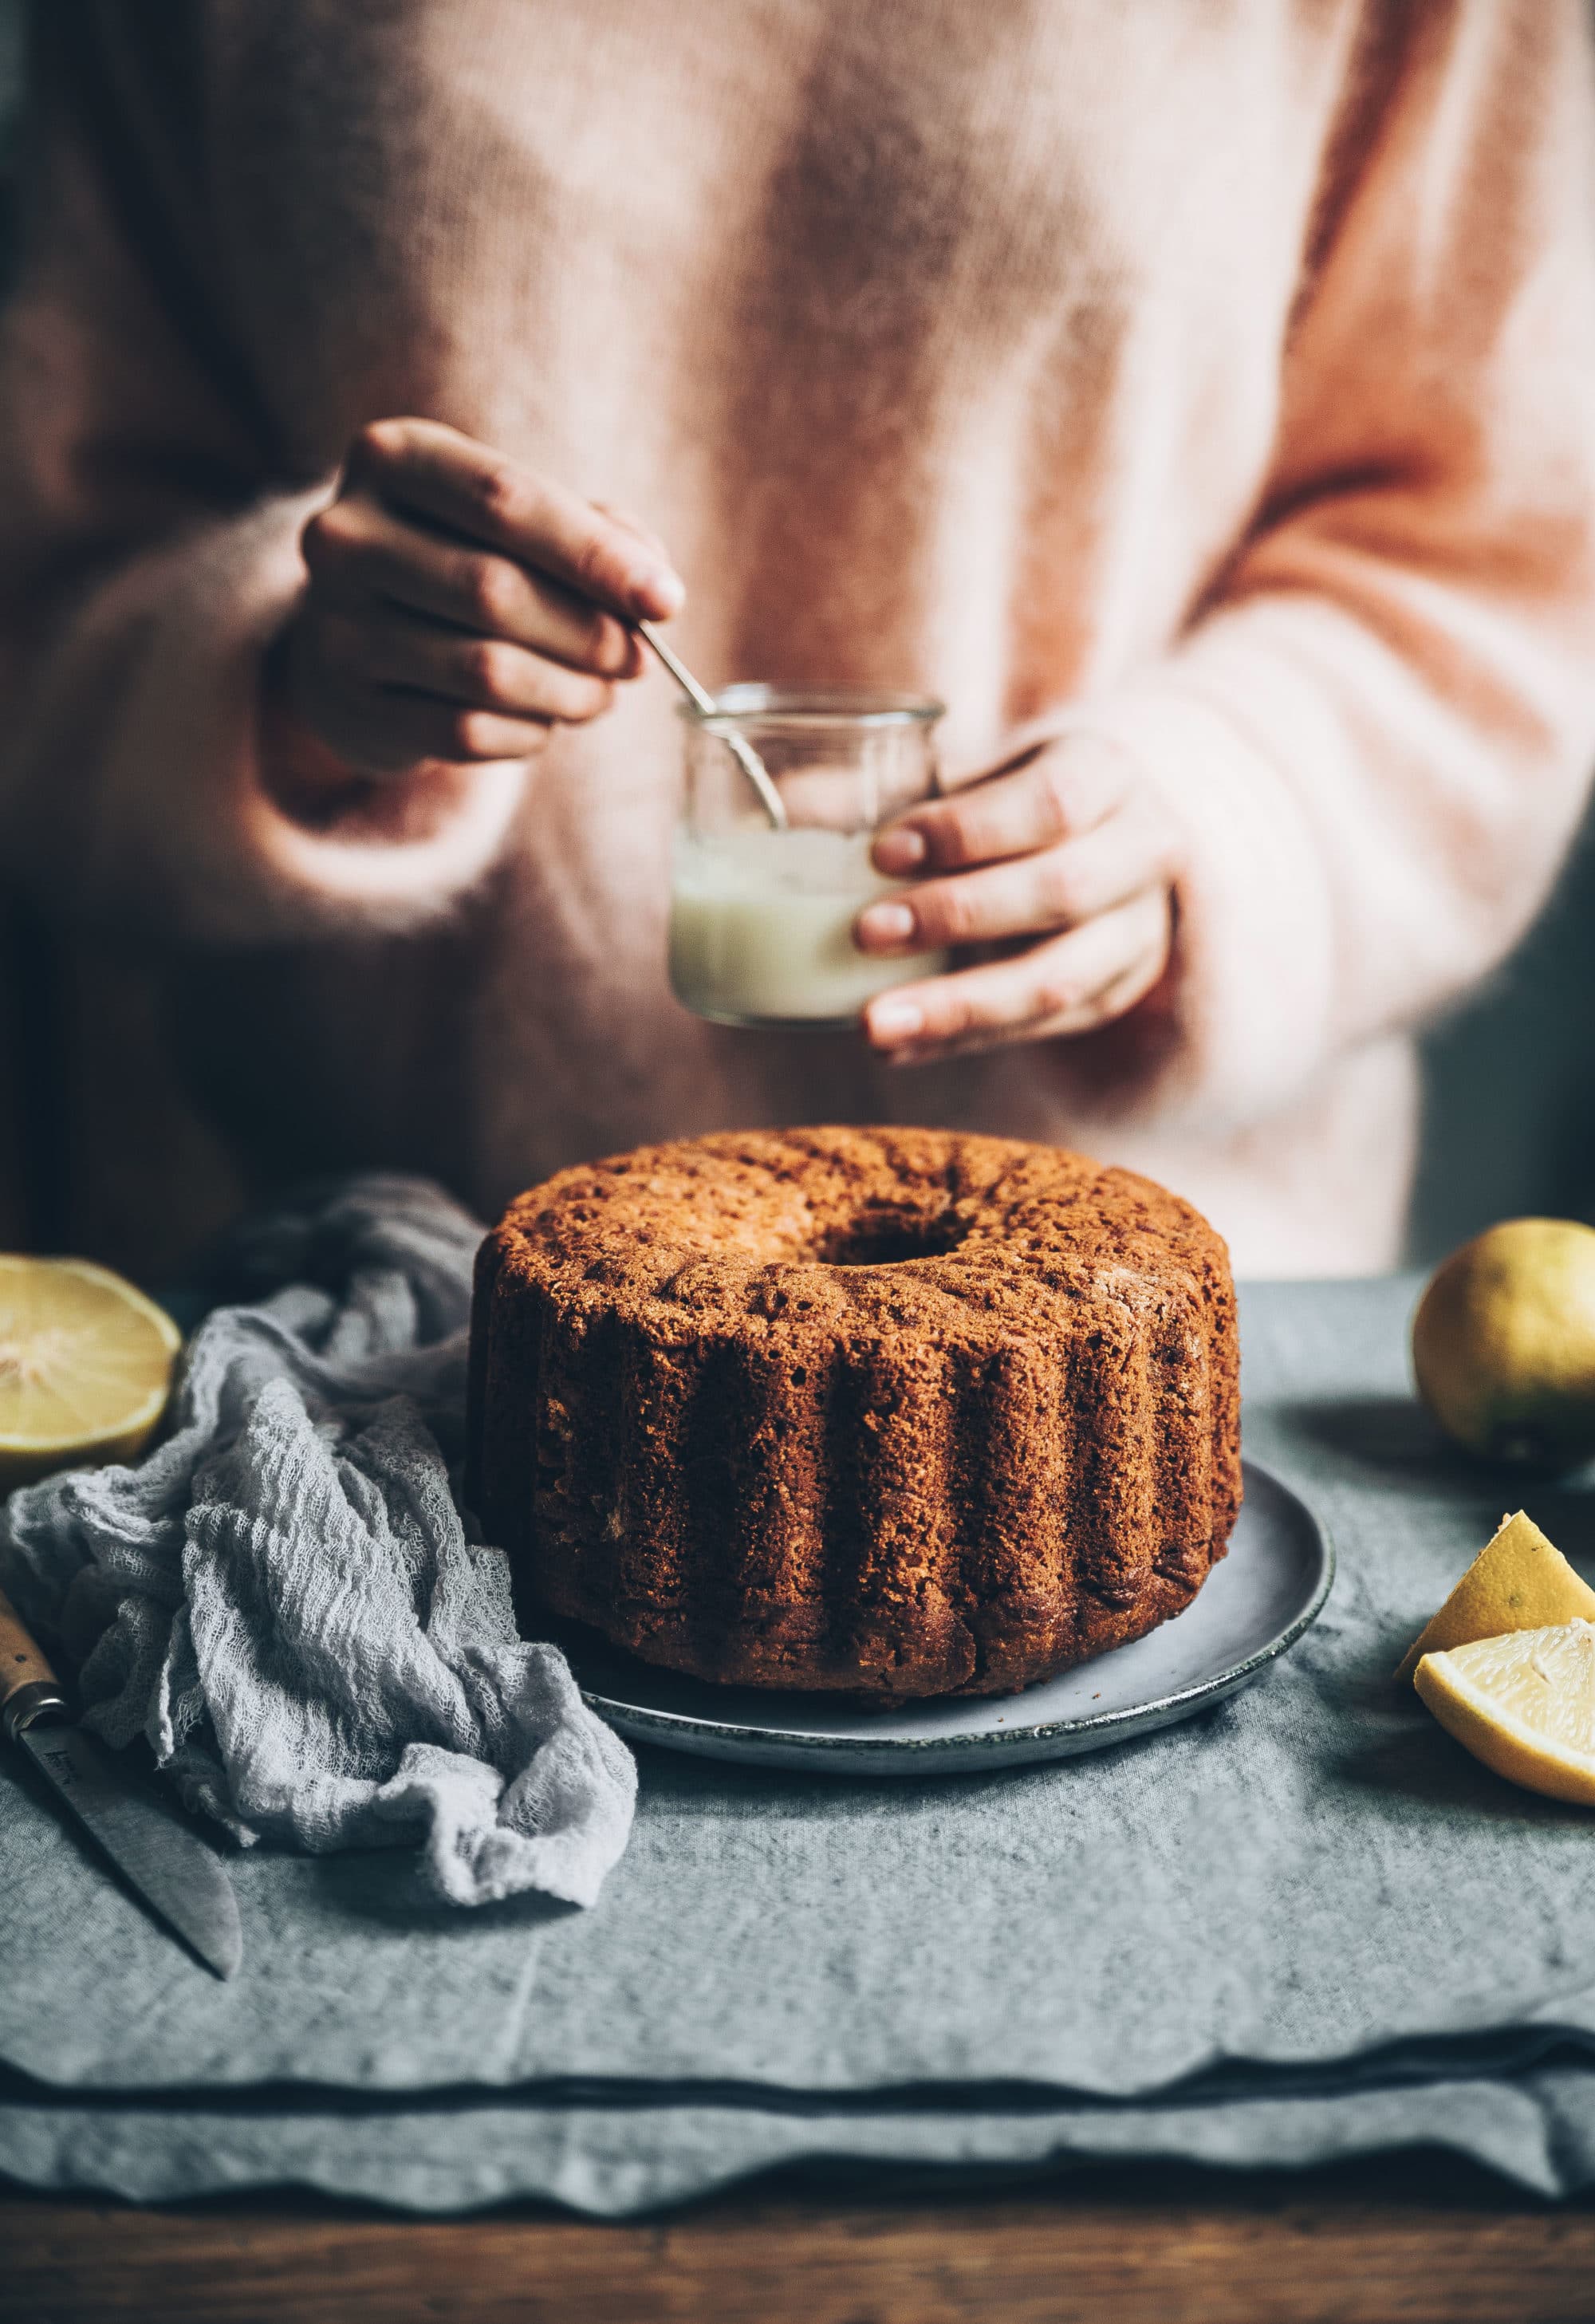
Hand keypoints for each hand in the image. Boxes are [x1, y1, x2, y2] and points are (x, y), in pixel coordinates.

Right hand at [280, 418, 682, 775]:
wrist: (355, 640)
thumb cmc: (461, 561)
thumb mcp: (518, 522)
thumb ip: (595, 534)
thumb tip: (654, 593)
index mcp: (395, 457)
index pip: (507, 501)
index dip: (596, 556)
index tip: (667, 601)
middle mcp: (347, 534)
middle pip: (497, 590)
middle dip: (590, 633)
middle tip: (637, 658)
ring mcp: (337, 623)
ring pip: (486, 671)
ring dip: (570, 692)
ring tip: (601, 692)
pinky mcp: (352, 704)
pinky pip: (466, 732)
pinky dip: (529, 732)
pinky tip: (545, 719)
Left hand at [855, 734, 1181, 1063]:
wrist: (1112, 842)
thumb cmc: (1023, 797)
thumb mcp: (984, 771)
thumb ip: (902, 787)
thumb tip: (790, 805)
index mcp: (1106, 774)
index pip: (1050, 803)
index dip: (968, 831)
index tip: (883, 851)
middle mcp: (1142, 852)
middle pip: (1062, 890)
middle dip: (958, 915)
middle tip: (864, 933)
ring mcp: (1137, 934)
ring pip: (1057, 981)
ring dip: (958, 1007)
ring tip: (872, 1024)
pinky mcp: (1113, 995)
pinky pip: (1037, 1031)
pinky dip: (959, 1040)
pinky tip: (896, 1046)